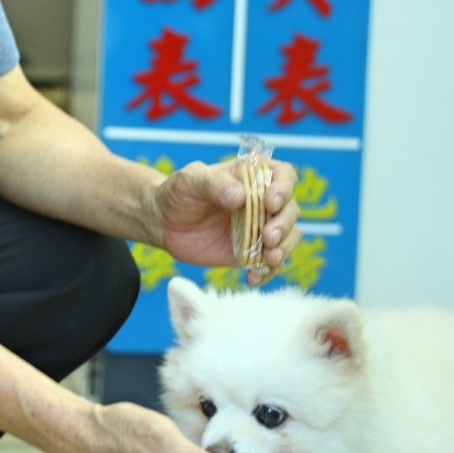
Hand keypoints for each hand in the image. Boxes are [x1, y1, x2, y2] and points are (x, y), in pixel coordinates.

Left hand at [151, 159, 302, 284]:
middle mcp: (262, 201)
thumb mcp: (189, 180)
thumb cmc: (177, 193)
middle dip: (284, 224)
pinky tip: (252, 277)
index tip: (270, 203)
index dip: (284, 188)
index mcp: (252, 176)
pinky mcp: (252, 253)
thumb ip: (213, 183)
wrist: (163, 223)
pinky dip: (268, 272)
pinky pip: (271, 264)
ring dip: (284, 248)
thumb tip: (240, 197)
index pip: (283, 175)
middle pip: (290, 210)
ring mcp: (259, 228)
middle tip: (268, 237)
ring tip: (268, 258)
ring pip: (289, 237)